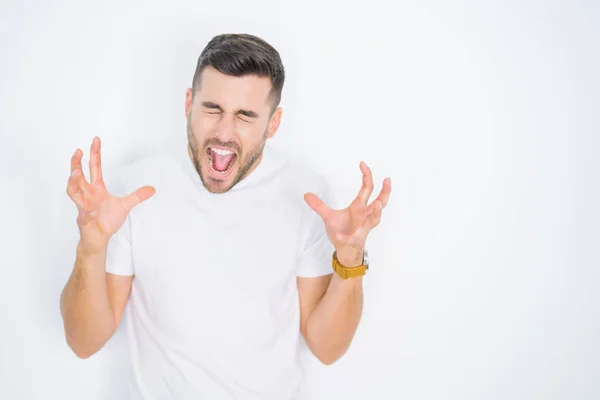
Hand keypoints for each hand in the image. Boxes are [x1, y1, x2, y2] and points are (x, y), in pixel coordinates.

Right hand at [66, 136, 155, 253]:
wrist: (99, 239)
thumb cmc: (106, 220)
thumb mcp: (125, 205)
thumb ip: (137, 196)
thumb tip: (152, 188)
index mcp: (96, 189)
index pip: (94, 168)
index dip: (94, 154)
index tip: (96, 140)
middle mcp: (87, 195)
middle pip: (78, 177)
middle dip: (76, 163)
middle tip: (78, 151)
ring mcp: (84, 207)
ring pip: (73, 193)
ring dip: (73, 182)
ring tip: (76, 172)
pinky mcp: (84, 221)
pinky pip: (83, 215)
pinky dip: (86, 213)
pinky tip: (91, 211)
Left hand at [304, 161, 390, 255]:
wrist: (343, 250)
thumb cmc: (342, 231)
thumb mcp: (327, 216)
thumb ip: (318, 205)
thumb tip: (306, 194)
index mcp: (359, 207)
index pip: (367, 188)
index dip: (367, 176)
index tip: (362, 164)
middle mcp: (364, 216)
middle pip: (380, 202)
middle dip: (385, 192)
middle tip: (387, 180)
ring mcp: (363, 228)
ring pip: (374, 220)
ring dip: (376, 212)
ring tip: (376, 205)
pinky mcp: (356, 240)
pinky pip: (351, 238)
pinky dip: (345, 237)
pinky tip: (339, 236)